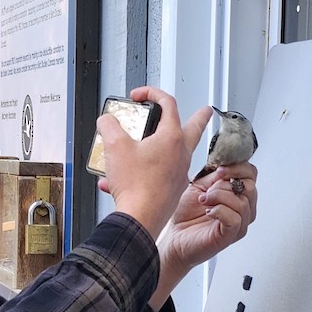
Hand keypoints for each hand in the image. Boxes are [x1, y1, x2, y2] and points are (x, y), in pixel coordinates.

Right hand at [96, 87, 211, 240]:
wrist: (140, 219)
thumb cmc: (135, 186)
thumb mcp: (114, 146)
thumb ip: (108, 126)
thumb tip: (106, 121)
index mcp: (171, 138)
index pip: (168, 103)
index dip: (152, 93)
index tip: (139, 96)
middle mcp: (181, 154)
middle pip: (195, 128)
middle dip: (200, 117)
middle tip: (205, 111)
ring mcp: (179, 173)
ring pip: (182, 151)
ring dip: (173, 142)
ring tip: (163, 141)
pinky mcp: (172, 189)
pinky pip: (165, 172)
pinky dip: (151, 168)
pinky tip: (131, 174)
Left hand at [151, 161, 257, 309]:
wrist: (175, 237)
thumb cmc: (186, 215)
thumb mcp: (200, 186)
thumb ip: (216, 175)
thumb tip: (225, 162)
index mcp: (237, 194)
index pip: (251, 174)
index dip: (238, 167)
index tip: (220, 169)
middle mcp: (242, 209)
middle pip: (250, 187)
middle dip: (226, 183)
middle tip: (209, 188)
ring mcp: (239, 224)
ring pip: (242, 202)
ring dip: (219, 197)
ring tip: (204, 202)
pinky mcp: (230, 235)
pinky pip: (235, 219)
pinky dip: (219, 211)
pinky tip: (208, 212)